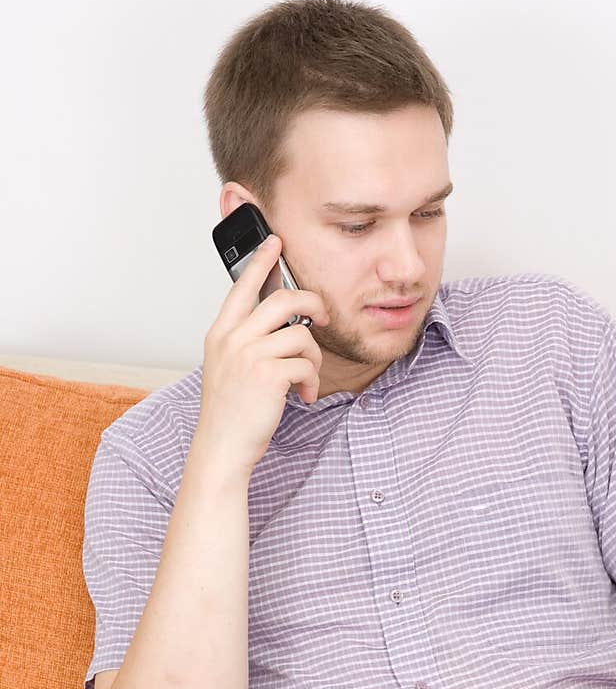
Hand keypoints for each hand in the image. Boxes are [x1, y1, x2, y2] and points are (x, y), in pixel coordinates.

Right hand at [198, 234, 329, 471]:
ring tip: (306, 379)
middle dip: (312, 304)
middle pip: (283, 299)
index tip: (276, 241)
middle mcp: (232, 339)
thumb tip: (282, 323)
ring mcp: (249, 355)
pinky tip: (303, 396)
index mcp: (220, 334)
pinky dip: (312, 381)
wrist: (222, 447)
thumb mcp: (229, 368)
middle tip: (322, 317)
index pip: (242, 287)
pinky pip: (306, 363)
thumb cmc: (229, 413)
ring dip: (313, 359)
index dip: (261, 261)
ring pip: (302, 334)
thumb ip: (246, 341)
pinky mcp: (269, 375)